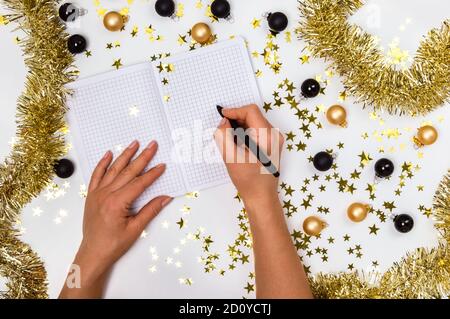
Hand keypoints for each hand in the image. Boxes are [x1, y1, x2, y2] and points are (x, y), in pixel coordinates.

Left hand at [74, 140, 171, 288]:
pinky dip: (102, 164)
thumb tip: (165, 198)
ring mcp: (97, 194)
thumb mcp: (135, 229)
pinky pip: (96, 175)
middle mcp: (106, 195)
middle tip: (152, 146)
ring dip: (125, 155)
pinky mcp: (91, 196)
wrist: (93, 253)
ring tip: (134, 143)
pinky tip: (108, 154)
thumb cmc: (113, 244)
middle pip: (128, 172)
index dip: (152, 174)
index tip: (161, 165)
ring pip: (113, 170)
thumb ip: (150, 210)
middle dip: (142, 157)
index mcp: (117, 203)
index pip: (139, 183)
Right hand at [214, 104, 283, 206]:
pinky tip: (237, 144)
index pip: (251, 111)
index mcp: (267, 137)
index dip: (234, 111)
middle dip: (236, 119)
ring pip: (254, 122)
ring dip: (240, 127)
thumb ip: (224, 136)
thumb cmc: (249, 180)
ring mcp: (275, 140)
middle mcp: (274, 135)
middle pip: (253, 116)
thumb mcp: (231, 157)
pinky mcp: (272, 144)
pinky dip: (245, 132)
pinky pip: (257, 130)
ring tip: (230, 139)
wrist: (261, 196)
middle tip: (223, 128)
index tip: (223, 115)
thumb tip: (224, 122)